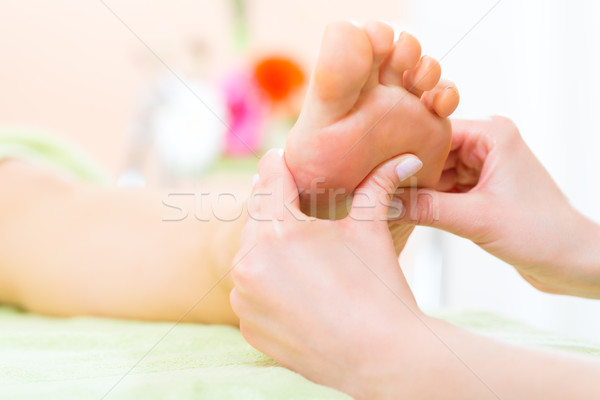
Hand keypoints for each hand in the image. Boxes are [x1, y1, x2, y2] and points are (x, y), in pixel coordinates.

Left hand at [230, 149, 432, 398]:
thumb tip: (407, 158)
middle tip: (306, 217)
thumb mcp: (371, 230)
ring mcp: (244, 298)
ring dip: (271, 251)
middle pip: (258, 216)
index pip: (268, 174)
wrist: (381, 358)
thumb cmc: (378, 290)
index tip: (287, 162)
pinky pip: (251, 292)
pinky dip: (268, 286)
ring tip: (308, 262)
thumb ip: (378, 185)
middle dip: (279, 212)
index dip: (281, 164)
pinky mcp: (246, 326)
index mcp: (278, 228)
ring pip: (251, 255)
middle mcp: (249, 261)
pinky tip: (301, 294)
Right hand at [395, 116, 599, 297]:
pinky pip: (445, 189)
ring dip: (418, 189)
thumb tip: (384, 203)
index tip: (374, 165)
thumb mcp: (476, 219)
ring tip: (388, 201)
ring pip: (436, 172)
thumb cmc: (542, 233)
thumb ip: (427, 209)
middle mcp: (488, 145)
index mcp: (493, 134)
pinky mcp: (482, 190)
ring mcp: (484, 167)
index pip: (433, 131)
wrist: (574, 262)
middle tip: (375, 188)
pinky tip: (408, 210)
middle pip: (431, 152)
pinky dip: (430, 200)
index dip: (403, 149)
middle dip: (408, 172)